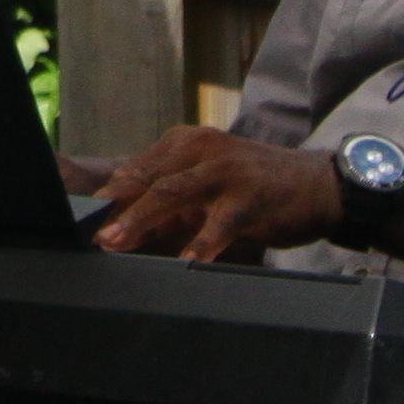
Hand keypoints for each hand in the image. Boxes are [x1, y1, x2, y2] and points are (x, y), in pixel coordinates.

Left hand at [91, 127, 341, 262]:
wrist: (318, 184)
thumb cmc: (255, 187)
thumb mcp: (207, 185)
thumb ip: (171, 203)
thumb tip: (129, 228)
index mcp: (185, 143)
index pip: (137, 170)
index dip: (109, 196)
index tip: (85, 220)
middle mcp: (201, 149)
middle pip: (148, 180)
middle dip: (116, 208)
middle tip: (93, 234)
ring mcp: (226, 170)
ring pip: (174, 194)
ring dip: (142, 220)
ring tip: (119, 242)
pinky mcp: (252, 196)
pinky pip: (221, 221)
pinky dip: (202, 241)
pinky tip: (189, 260)